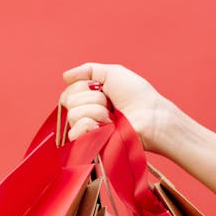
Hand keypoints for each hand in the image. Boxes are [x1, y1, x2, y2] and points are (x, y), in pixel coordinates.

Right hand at [60, 63, 175, 153]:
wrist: (151, 117)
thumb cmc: (137, 96)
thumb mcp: (113, 73)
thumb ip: (88, 70)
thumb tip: (64, 76)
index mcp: (89, 99)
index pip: (68, 91)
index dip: (83, 86)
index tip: (103, 89)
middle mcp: (86, 114)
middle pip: (68, 100)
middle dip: (92, 97)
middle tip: (110, 104)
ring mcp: (88, 131)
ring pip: (73, 114)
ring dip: (96, 110)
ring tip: (112, 117)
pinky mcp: (91, 144)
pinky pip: (74, 133)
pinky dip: (88, 125)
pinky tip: (104, 127)